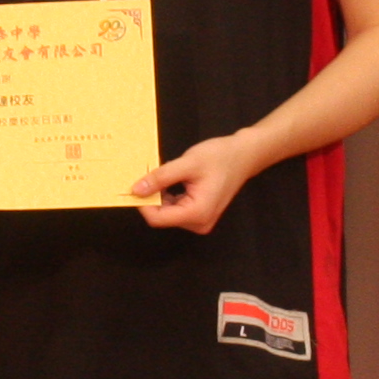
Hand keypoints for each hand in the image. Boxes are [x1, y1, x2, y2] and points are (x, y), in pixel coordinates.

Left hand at [136, 130, 263, 231]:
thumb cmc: (219, 157)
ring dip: (160, 197)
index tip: (135, 185)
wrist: (243, 156)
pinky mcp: (200, 215)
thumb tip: (136, 190)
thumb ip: (161, 177)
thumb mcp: (187, 164)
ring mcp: (200, 221)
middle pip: (162, 218)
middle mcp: (199, 223)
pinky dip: (168, 198)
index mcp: (197, 213)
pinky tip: (172, 182)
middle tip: (149, 176)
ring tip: (164, 177)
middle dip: (152, 199)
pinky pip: (175, 210)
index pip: (157, 219)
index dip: (143, 203)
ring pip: (167, 214)